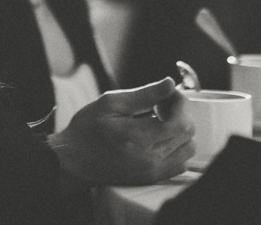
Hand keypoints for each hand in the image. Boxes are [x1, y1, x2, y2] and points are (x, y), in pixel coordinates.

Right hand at [47, 77, 195, 185]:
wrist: (73, 160)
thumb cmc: (87, 129)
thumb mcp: (111, 103)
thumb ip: (144, 94)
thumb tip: (170, 83)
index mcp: (139, 139)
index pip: (181, 121)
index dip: (179, 102)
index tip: (167, 93)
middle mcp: (150, 160)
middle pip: (188, 134)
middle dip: (181, 113)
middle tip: (162, 104)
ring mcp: (152, 172)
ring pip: (188, 149)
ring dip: (180, 130)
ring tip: (160, 120)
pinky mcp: (151, 178)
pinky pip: (180, 163)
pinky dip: (177, 147)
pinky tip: (159, 136)